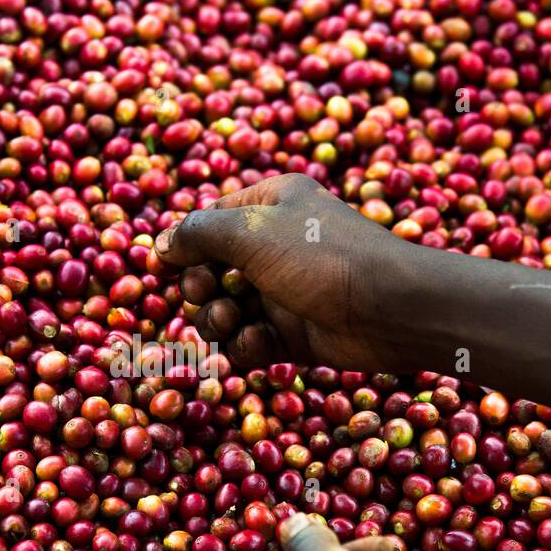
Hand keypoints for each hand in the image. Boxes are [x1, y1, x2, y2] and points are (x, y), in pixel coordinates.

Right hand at [153, 173, 411, 372]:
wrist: (389, 309)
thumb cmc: (322, 257)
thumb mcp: (252, 230)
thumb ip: (198, 233)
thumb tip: (160, 244)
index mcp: (269, 205)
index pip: (207, 224)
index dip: (186, 247)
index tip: (173, 266)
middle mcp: (273, 246)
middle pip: (208, 272)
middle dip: (201, 290)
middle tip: (212, 295)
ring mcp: (282, 292)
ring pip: (224, 311)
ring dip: (218, 321)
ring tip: (234, 323)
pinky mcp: (292, 334)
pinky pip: (249, 341)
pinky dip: (246, 345)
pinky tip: (260, 342)